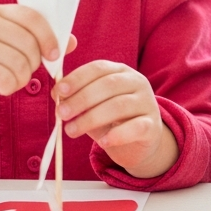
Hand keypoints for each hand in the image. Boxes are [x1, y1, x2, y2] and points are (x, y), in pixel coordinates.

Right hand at [0, 4, 69, 113]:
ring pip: (18, 63)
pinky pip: (5, 78)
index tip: (54, 55)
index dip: (49, 36)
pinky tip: (0, 87)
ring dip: (21, 79)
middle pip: (28, 44)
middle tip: (24, 72)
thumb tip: (72, 41)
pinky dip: (9, 87)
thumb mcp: (10, 46)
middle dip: (33, 64)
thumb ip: (39, 41)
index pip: (32, 17)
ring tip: (10, 80)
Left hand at [55, 61, 176, 178]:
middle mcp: (137, 83)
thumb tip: (57, 94)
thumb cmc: (112, 120)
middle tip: (61, 114)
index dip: (77, 78)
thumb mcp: (93, 105)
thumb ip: (77, 97)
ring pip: (119, 106)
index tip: (59, 91)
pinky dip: (117, 135)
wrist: (139, 142)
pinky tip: (103, 142)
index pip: (99, 68)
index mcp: (121, 72)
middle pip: (108, 85)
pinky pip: (135, 128)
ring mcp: (147, 103)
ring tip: (71, 131)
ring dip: (91, 118)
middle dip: (81, 99)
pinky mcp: (153, 126)